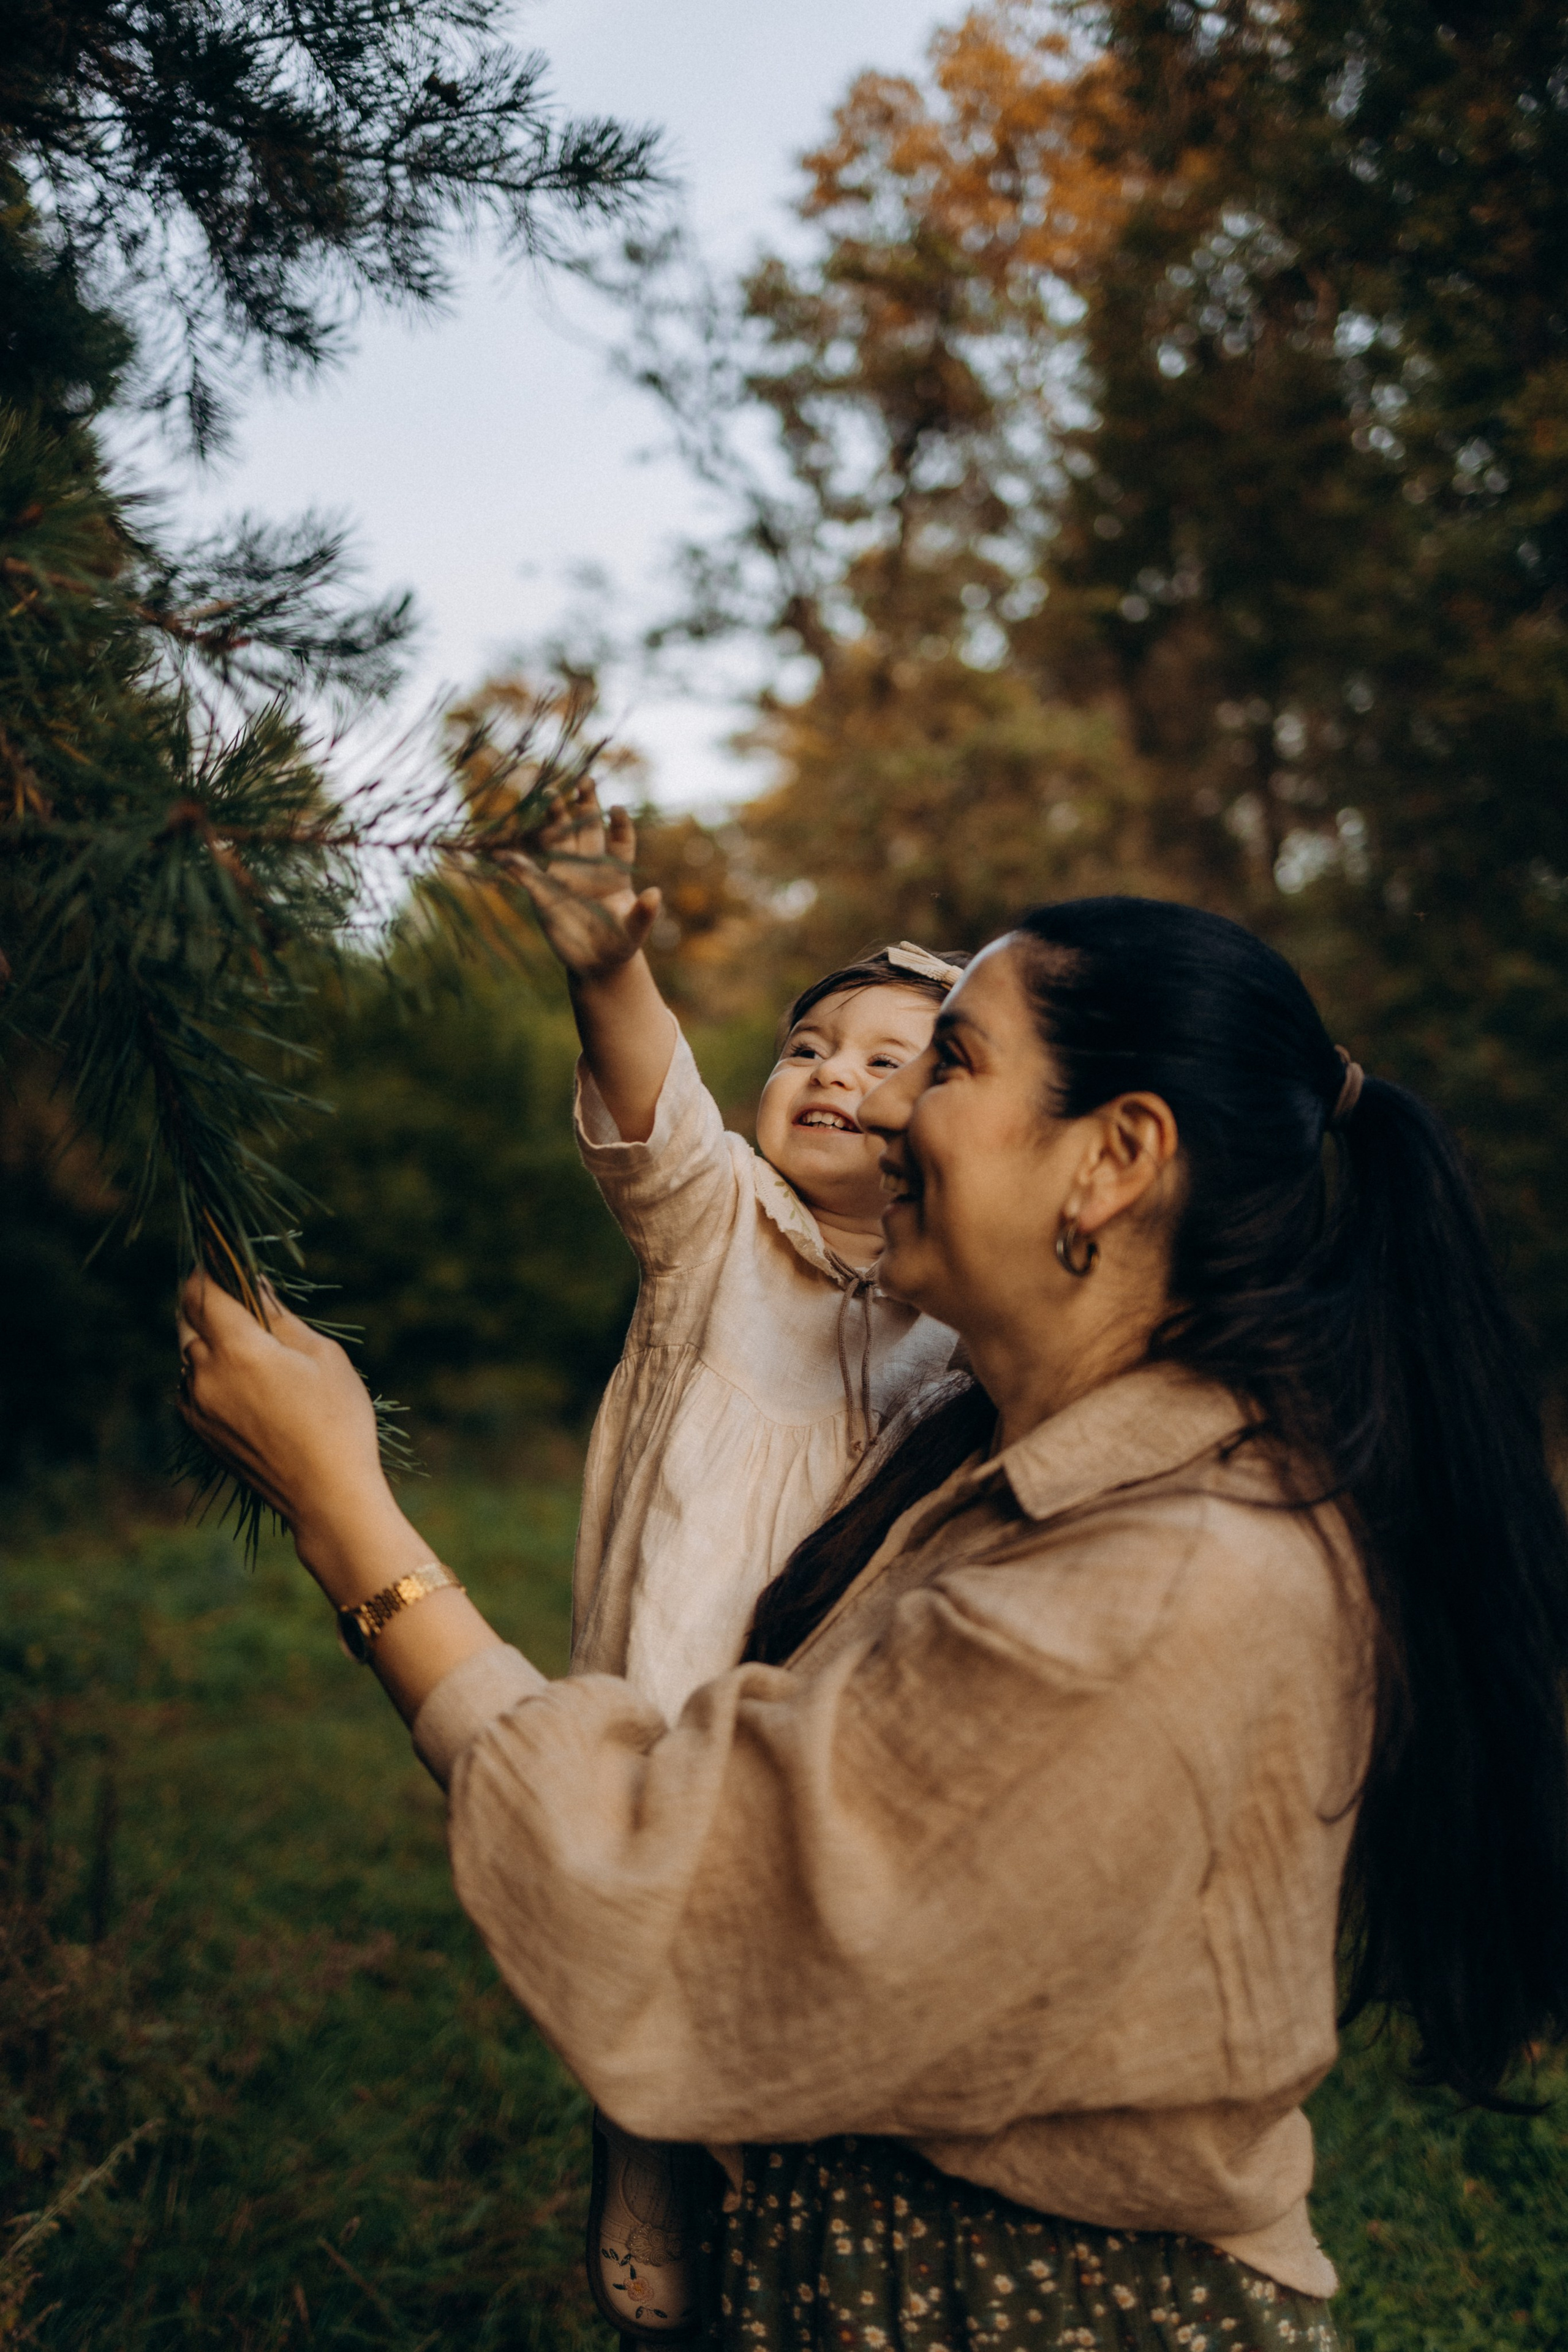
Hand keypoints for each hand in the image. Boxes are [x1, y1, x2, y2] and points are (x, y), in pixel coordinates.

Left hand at [176, 1275, 415, 1600]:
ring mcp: (196, 1405)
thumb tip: (256, 1286)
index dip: (210, 1268)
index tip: (221, 1256)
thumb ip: (280, 1317)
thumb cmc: (337, 1420)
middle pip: (185, 1317)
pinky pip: (188, 1385)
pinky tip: (235, 1374)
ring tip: (239, 1334)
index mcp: (237, 1348)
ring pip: (185, 1352)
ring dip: (203, 1335)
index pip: (203, 1290)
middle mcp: (205, 1373)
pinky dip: (203, 1369)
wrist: (326, 1495)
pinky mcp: (199, 1430)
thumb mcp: (322, 1356)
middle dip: (203, 1298)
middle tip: (231, 1290)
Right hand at [500, 780, 661, 978]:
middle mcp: (590, 867)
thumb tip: (655, 894)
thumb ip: (643, 914)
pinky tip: (504, 853)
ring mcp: (565, 875)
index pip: (620, 842)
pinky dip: (516, 864)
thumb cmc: (621, 943)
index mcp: (615, 874)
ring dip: (554, 818)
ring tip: (550, 793)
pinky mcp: (544, 892)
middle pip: (587, 829)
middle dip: (586, 805)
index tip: (617, 808)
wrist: (596, 962)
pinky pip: (528, 874)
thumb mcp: (634, 932)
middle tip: (585, 780)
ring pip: (559, 839)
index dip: (619, 825)